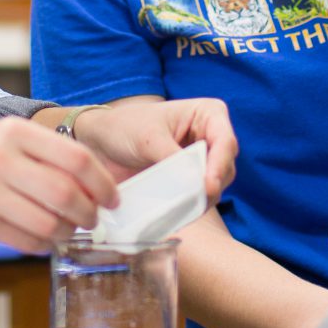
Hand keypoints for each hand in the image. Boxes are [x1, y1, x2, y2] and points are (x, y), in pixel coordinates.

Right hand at [0, 118, 120, 253]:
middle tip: (94, 217)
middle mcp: (2, 160)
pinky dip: (45, 243)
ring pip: (49, 222)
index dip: (103, 182)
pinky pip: (27, 241)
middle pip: (66, 193)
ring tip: (69, 229)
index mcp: (15, 131)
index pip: (77, 159)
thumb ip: (46, 151)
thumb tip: (92, 181)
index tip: (112, 197)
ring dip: (68, 231)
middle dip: (90, 212)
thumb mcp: (5, 134)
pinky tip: (46, 237)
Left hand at [72, 98, 237, 200]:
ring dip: (202, 199)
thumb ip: (172, 158)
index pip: (225, 141)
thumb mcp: (149, 138)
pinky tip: (178, 213)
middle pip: (225, 166)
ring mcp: (202, 161)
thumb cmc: (125, 127)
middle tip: (195, 202)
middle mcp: (211, 137)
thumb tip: (193, 184)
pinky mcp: (190, 181)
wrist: (101, 143)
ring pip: (216, 185)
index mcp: (207, 114)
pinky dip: (191, 206)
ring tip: (183, 208)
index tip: (209, 186)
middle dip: (212, 185)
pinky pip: (199, 197)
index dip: (220, 165)